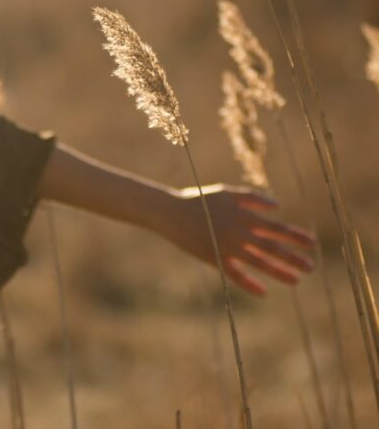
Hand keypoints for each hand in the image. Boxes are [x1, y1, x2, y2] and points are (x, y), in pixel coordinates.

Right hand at [164, 183, 314, 295]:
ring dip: (278, 271)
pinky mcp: (215, 259)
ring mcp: (227, 247)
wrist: (172, 212)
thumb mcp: (227, 193)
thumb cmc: (201, 199)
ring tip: (297, 280)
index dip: (294, 236)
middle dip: (293, 257)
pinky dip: (249, 283)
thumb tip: (277, 207)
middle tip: (312, 267)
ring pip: (258, 262)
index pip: (275, 228)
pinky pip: (235, 274)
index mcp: (243, 215)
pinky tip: (264, 292)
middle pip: (271, 247)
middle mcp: (238, 232)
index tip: (312, 243)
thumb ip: (253, 198)